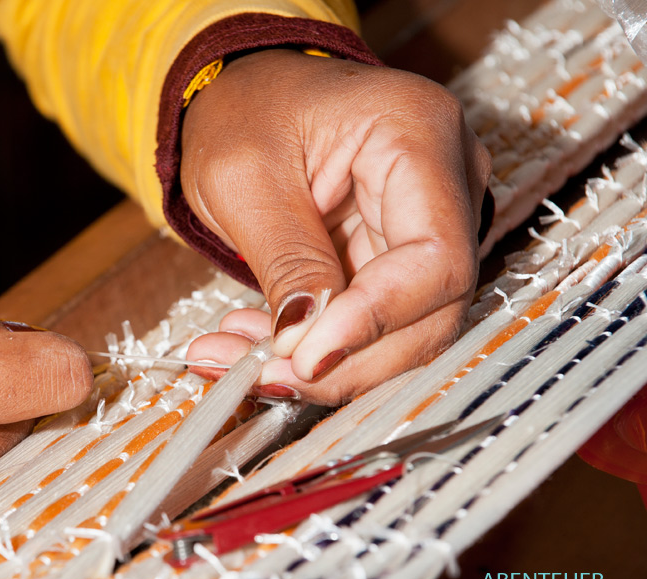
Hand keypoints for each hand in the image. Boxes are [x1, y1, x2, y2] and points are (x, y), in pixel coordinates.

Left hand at [180, 50, 489, 404]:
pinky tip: (257, 346)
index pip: (435, 258)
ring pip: (405, 331)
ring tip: (238, 358)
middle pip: (430, 309)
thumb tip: (304, 347)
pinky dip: (316, 347)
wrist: (246, 98)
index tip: (305, 356)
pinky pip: (374, 325)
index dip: (377, 320)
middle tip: (258, 373)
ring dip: (323, 364)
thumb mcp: (245, 177)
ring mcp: (430, 224)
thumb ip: (286, 260)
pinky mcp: (399, 259)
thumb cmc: (245, 112)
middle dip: (344, 359)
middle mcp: (448, 182)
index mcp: (419, 134)